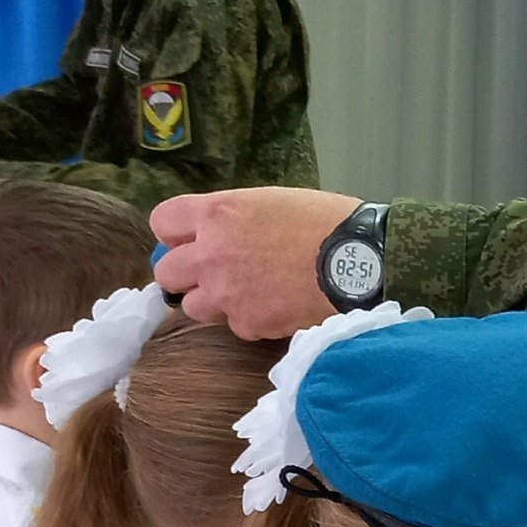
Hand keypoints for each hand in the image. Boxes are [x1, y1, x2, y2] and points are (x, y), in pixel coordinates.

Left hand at [149, 187, 355, 337]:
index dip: (176, 233)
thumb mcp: (273, 201)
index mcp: (218, 214)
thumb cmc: (326, 220)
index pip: (163, 222)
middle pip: (167, 272)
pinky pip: (236, 326)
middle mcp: (211, 254)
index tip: (190, 239)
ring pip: (194, 306)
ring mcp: (227, 292)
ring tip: (246, 294)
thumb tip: (220, 233)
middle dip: (186, 274)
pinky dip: (251, 319)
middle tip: (212, 273)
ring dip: (214, 301)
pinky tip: (277, 306)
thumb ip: (235, 217)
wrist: (362, 260)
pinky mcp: (249, 323)